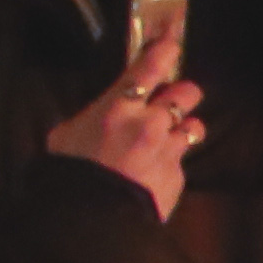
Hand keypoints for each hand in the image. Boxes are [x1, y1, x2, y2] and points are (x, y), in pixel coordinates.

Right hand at [51, 12, 201, 218]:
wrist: (89, 219)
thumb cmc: (69, 171)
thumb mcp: (68, 133)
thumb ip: (96, 116)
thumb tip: (105, 111)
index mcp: (119, 106)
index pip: (151, 65)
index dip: (166, 50)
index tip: (173, 44)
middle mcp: (151, 123)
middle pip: (188, 92)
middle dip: (181, 95)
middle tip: (169, 103)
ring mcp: (169, 150)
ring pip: (194, 126)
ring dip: (183, 129)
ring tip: (166, 139)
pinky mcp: (178, 176)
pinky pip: (182, 161)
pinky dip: (170, 163)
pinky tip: (152, 173)